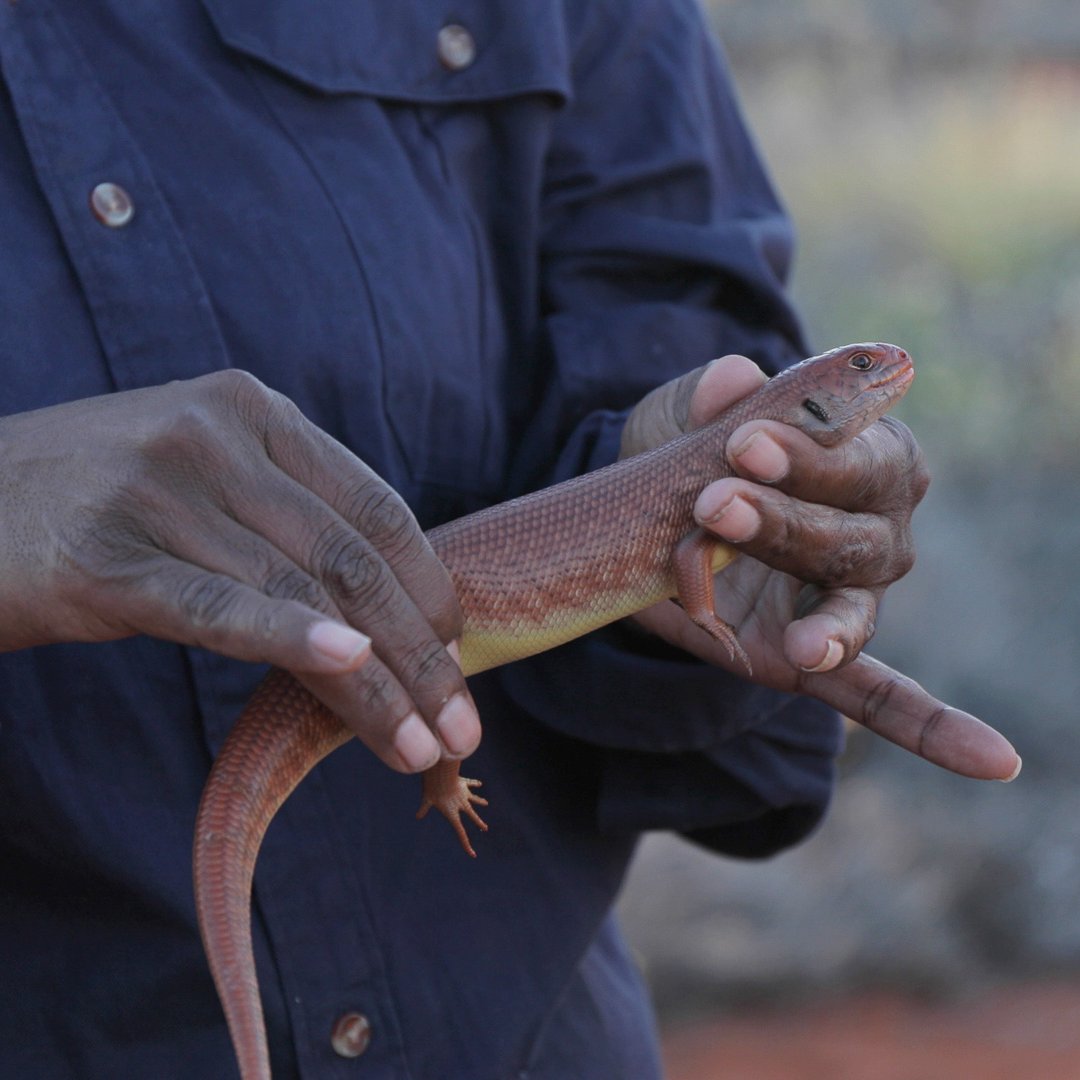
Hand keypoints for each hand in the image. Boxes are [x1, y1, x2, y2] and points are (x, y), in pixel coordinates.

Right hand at [0, 371, 480, 772]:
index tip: (458, 656)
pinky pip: (219, 606)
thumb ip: (282, 516)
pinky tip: (351, 672)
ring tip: (422, 746)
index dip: (430, 590)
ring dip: (376, 683)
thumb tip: (377, 609)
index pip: (377, 509)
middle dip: (421, 652)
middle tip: (463, 726)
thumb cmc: (86, 502)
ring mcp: (159, 488)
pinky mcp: (104, 556)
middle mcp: (215, 436)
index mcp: (252, 412)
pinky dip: (292, 639)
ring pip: (305, 593)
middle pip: (354, 557)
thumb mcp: (196, 477)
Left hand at [621, 355, 1019, 781]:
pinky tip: (993, 761)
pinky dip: (933, 727)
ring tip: (800, 641)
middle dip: (788, 520)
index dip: (807, 450)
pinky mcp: (815, 656)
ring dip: (825, 617)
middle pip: (855, 530)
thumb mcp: (675, 420)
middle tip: (716, 503)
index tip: (745, 441)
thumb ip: (702, 399)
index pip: (857, 451)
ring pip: (854, 601)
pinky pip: (882, 695)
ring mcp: (850, 594)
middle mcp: (874, 523)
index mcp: (858, 452)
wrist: (637, 525)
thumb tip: (733, 379)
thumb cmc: (678, 455)